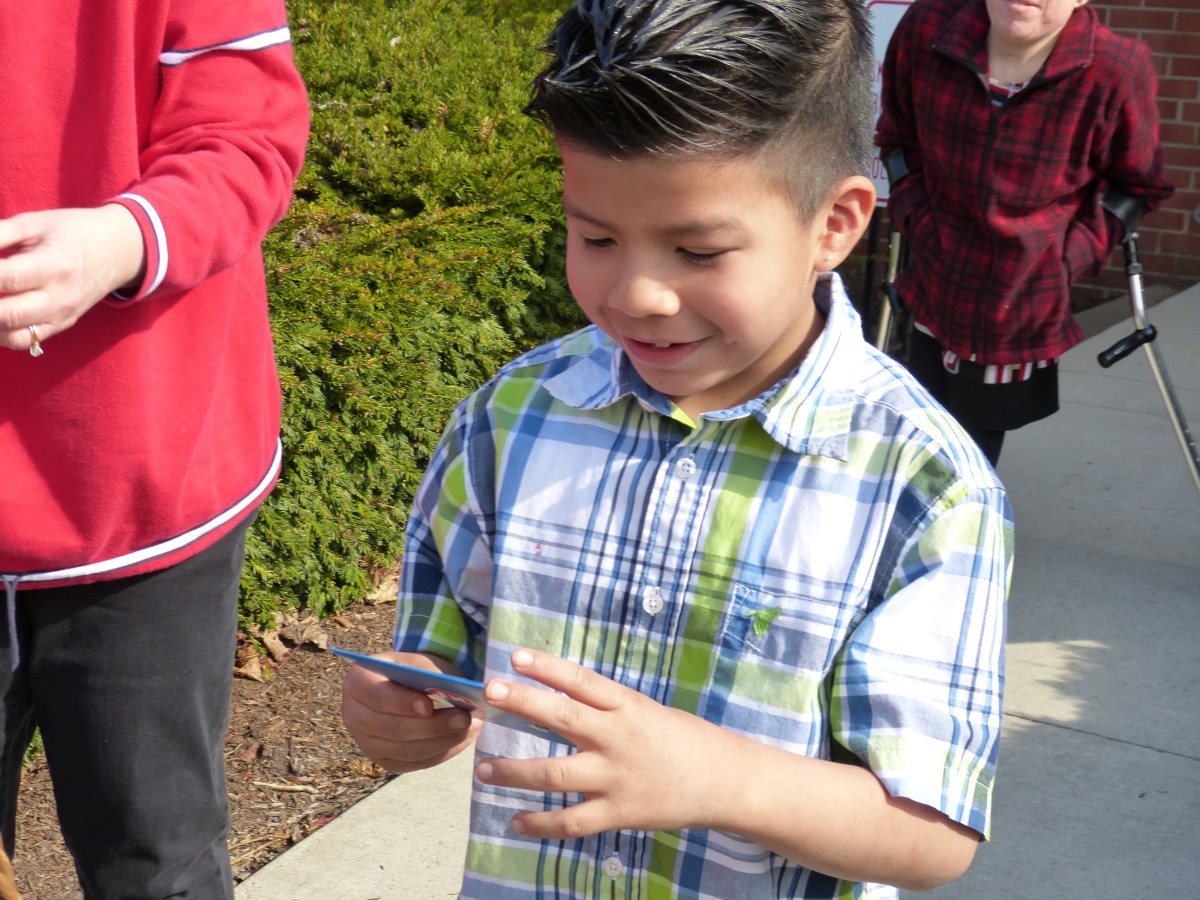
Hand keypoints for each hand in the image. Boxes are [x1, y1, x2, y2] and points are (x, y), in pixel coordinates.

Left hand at [0, 205, 145, 350]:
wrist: (117, 252)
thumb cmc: (71, 232)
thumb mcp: (34, 223)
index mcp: (54, 265)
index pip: (6, 278)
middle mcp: (60, 297)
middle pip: (6, 314)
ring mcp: (62, 316)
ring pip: (12, 337)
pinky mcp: (61, 325)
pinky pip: (25, 341)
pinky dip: (2, 332)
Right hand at [341, 651, 481, 773]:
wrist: (411, 688)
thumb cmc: (417, 671)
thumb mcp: (422, 663)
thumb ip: (432, 675)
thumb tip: (453, 693)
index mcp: (358, 681)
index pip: (376, 695)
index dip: (402, 702)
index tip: (429, 705)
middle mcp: (354, 715)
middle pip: (392, 728)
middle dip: (431, 726)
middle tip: (464, 718)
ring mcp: (367, 743)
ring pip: (405, 750)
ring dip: (441, 741)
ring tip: (470, 728)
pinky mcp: (385, 760)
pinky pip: (414, 763)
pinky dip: (441, 752)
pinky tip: (461, 739)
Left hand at [475, 648, 744, 838]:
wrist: (724, 781)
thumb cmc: (683, 740)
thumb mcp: (647, 711)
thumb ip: (607, 709)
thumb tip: (557, 698)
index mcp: (627, 706)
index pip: (581, 680)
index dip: (547, 667)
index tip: (515, 656)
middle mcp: (618, 738)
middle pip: (561, 716)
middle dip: (522, 702)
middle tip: (489, 692)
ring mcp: (616, 777)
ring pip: (555, 774)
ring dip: (514, 772)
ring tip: (484, 769)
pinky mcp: (619, 812)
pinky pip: (572, 821)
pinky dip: (540, 824)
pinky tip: (516, 821)